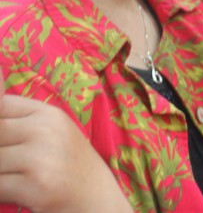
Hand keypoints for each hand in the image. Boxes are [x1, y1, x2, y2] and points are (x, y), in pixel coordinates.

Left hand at [0, 72, 130, 212]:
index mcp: (49, 114)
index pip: (3, 105)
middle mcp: (45, 130)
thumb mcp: (54, 130)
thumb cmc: (68, 162)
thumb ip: (24, 120)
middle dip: (0, 149)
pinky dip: (0, 191)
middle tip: (9, 161)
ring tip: (13, 175)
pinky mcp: (35, 184)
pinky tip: (14, 190)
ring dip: (0, 171)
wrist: (95, 194)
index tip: (7, 140)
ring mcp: (40, 156)